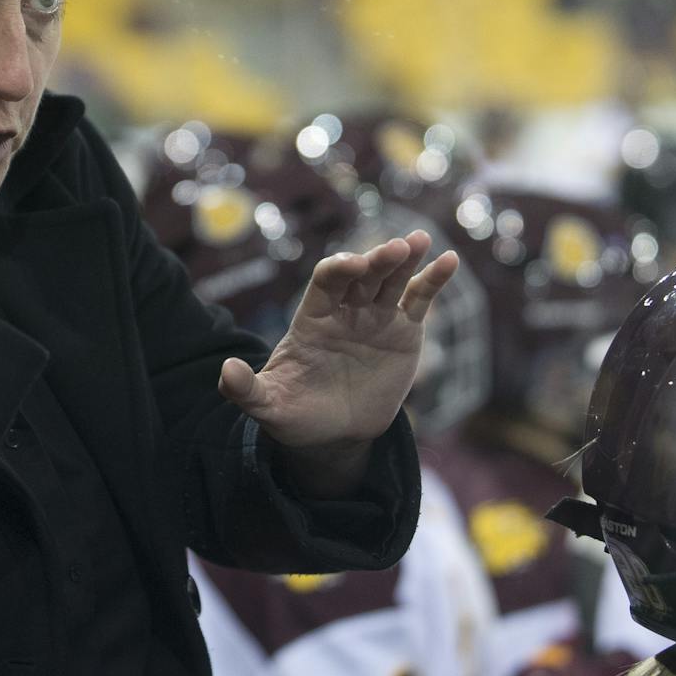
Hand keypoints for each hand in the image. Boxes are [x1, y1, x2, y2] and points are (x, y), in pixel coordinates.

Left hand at [218, 231, 457, 453]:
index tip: (352, 265)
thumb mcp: (269, 406)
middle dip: (377, 260)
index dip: (339, 269)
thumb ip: (246, 389)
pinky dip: (434, 280)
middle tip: (395, 248)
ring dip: (406, 259)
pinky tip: (450, 260)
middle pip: (363, 275)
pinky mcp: (404, 332)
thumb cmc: (296, 415)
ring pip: (392, 280)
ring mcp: (376, 317)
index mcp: (313, 318)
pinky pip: (420, 300)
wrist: (334, 434)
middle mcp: (346, 310)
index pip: (326, 282)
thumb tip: (225, 372)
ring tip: (419, 241)